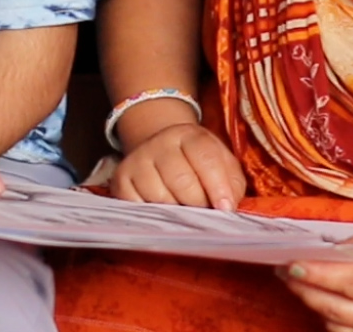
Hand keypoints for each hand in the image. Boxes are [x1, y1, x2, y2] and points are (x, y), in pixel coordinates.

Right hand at [110, 122, 246, 210]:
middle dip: (197, 202)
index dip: (218, 185)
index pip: (205, 158)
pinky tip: (162, 211)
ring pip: (159, 197)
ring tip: (183, 209)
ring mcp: (137, 160)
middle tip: (204, 212)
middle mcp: (160, 143)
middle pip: (181, 179)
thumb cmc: (198, 165)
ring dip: (176, 212)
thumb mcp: (222, 165)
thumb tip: (228, 207)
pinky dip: (153, 216)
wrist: (160, 152)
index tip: (225, 208)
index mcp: (189, 135)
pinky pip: (137, 206)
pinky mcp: (121, 179)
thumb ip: (232, 184)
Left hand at [280, 224, 352, 331]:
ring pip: (339, 327)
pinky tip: (322, 299)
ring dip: (316, 305)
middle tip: (285, 271)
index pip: (348, 282)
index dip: (317, 275)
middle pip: (337, 309)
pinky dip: (332, 319)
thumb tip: (328, 252)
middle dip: (306, 290)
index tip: (291, 265)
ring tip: (299, 283)